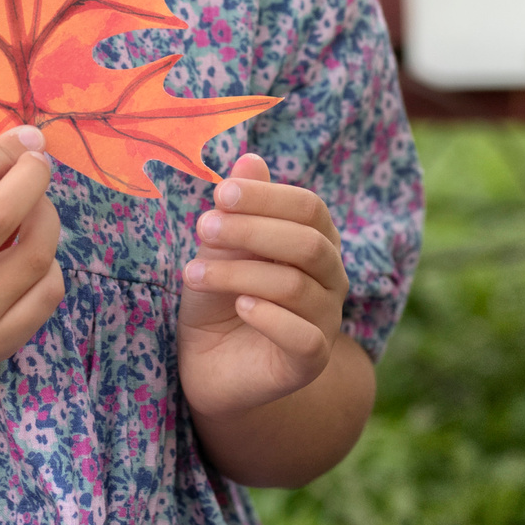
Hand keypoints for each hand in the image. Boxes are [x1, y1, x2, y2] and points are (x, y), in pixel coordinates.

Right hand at [0, 127, 65, 395]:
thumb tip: (29, 141)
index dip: (4, 150)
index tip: (25, 143)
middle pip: (5, 212)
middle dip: (34, 176)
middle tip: (38, 166)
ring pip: (38, 254)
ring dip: (46, 220)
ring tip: (35, 213)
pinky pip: (49, 293)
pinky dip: (49, 266)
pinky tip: (31, 261)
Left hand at [177, 153, 348, 421]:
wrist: (208, 365)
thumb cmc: (217, 297)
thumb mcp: (219, 249)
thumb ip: (239, 210)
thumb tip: (250, 159)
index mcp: (316, 240)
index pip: (309, 207)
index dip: (267, 197)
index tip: (220, 194)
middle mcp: (331, 278)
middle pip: (308, 243)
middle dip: (252, 231)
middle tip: (203, 228)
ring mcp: (326, 320)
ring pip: (295, 286)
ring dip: (239, 274)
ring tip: (193, 274)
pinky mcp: (311, 361)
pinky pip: (305, 336)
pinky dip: (270, 317)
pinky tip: (239, 307)